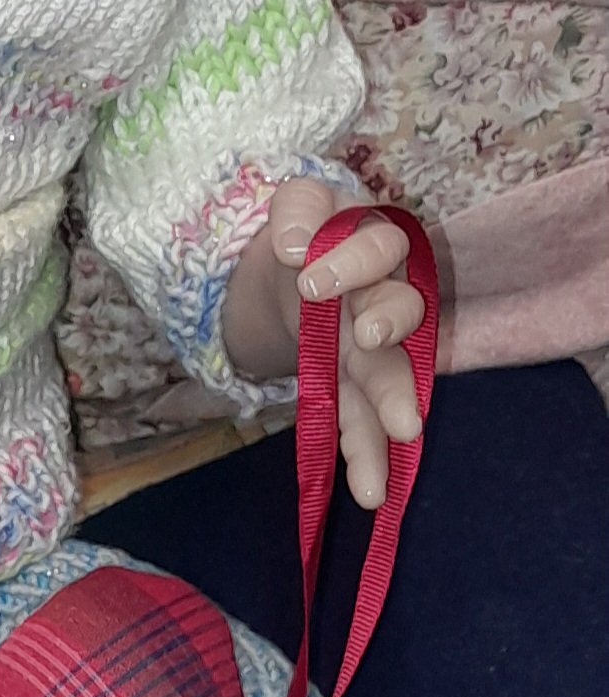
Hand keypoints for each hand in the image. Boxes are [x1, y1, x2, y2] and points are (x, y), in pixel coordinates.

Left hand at [263, 175, 427, 510]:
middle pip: (399, 310)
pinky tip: (371, 492)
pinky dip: (367, 455)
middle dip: (389, 324)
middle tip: (367, 336)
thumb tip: (293, 245)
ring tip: (403, 430)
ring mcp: (372, 347)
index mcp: (372, 245)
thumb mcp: (297, 204)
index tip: (310, 276)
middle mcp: (383, 296)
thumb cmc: (307, 230)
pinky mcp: (352, 386)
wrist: (295, 267)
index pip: (377, 246)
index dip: (351, 261)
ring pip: (389, 372)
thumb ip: (297, 209)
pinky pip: (363, 421)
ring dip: (393, 400)